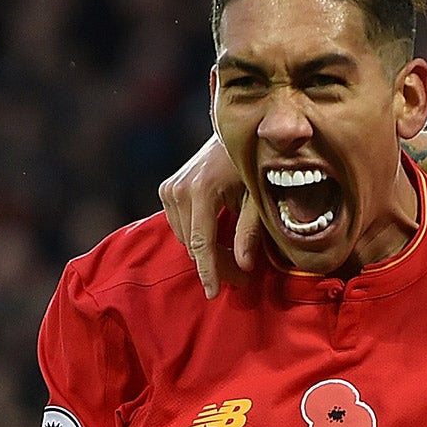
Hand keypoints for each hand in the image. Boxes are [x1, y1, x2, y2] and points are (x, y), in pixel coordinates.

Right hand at [158, 135, 265, 297]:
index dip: (209, 271)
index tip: (213, 294)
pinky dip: (198, 238)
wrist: (234, 133)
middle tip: (242, 278)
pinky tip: (219, 244)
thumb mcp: (258, 198)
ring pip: (184, 238)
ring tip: (234, 262)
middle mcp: (178, 188)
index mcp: (201, 190)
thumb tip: (244, 266)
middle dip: (216, 264)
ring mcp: (169, 188)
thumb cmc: (253, 163)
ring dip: (208, 253)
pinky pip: (180, 226)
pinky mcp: (167, 189)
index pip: (201, 242)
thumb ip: (250, 232)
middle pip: (192, 244)